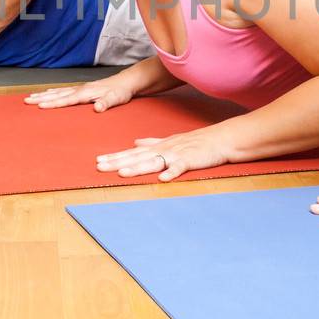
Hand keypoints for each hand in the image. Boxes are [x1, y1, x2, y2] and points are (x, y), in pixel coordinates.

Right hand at [24, 77, 134, 111]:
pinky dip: (53, 92)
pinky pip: (63, 91)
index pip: (66, 99)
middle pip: (57, 94)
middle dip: (41, 98)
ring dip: (44, 95)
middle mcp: (80, 89)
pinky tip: (47, 93)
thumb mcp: (116, 99)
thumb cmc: (121, 91)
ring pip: (58, 92)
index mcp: (86, 93)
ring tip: (31, 97)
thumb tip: (97, 108)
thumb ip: (106, 103)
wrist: (127, 81)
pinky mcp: (82, 89)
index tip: (40, 106)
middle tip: (26, 101)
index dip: (53, 103)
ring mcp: (80, 88)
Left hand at [96, 127, 232, 181]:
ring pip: (153, 162)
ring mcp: (176, 154)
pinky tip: (163, 179)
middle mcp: (163, 149)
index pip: (132, 152)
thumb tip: (135, 142)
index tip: (98, 161)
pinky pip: (179, 167)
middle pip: (137, 157)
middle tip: (100, 166)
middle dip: (118, 162)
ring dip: (138, 168)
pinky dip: (171, 172)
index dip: (116, 156)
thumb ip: (152, 142)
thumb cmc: (196, 142)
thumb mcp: (170, 141)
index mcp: (158, 147)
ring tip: (122, 173)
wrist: (220, 139)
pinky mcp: (190, 160)